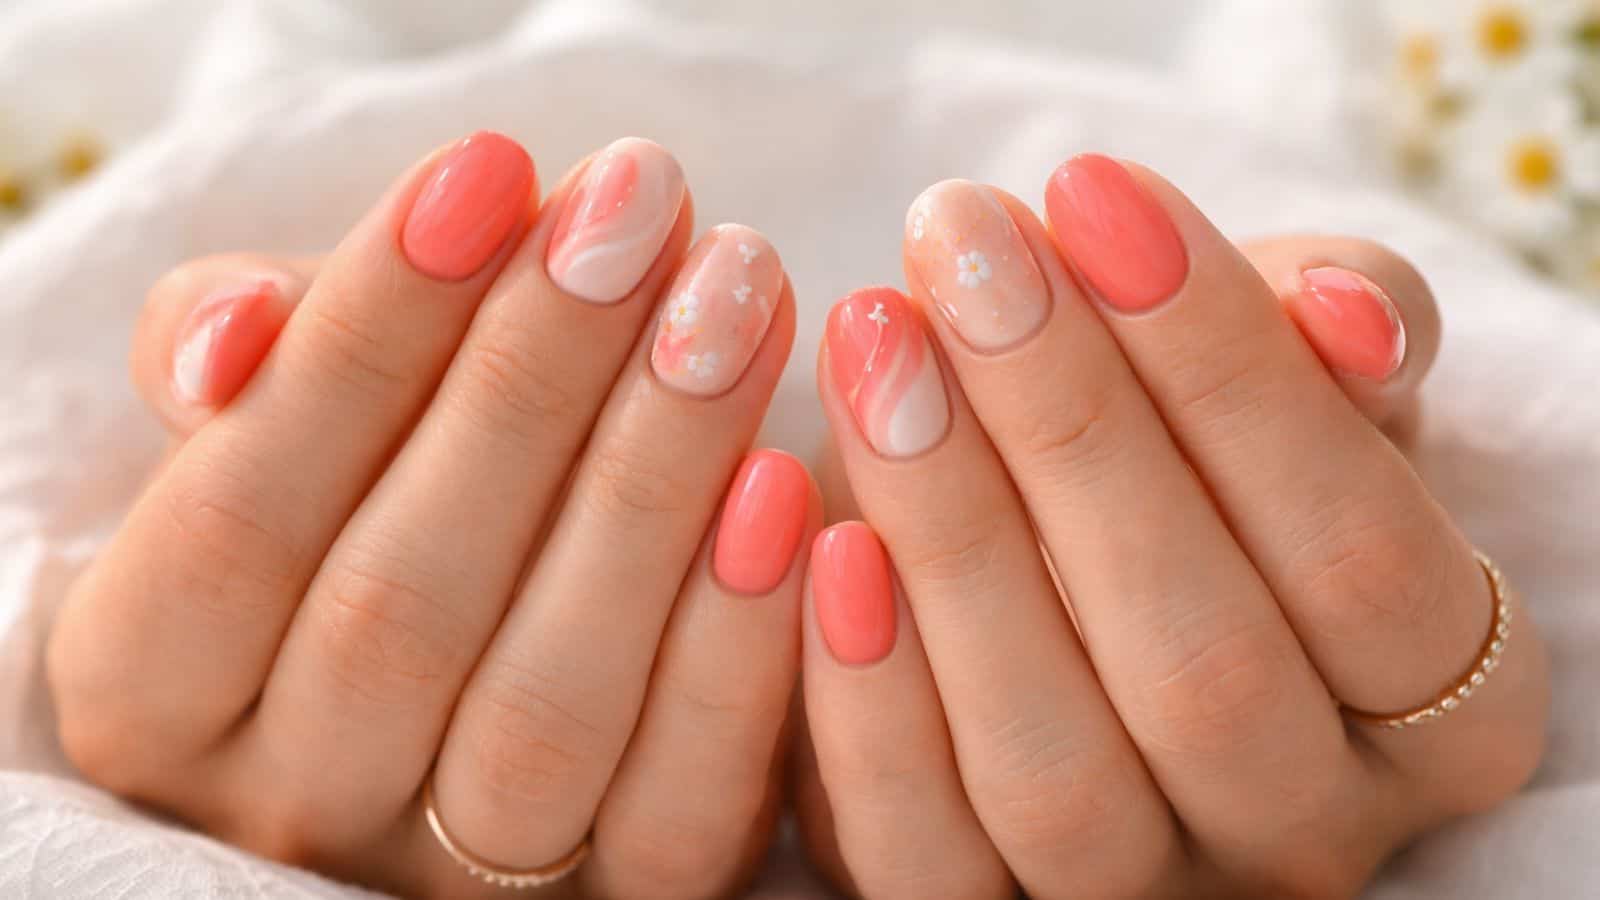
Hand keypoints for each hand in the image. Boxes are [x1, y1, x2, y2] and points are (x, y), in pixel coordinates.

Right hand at [49, 132, 816, 898]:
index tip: (497, 169)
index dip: (369, 333)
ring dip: (652, 485)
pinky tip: (791, 486)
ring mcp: (455, 876)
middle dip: (535, 381)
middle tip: (649, 210)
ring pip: (546, 706)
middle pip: (402, 603)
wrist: (467, 630)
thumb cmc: (358, 480)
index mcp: (156, 684)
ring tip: (737, 303)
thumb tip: (240, 332)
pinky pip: (678, 803)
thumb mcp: (270, 411)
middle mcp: (292, 798)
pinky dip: (736, 646)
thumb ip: (232, 357)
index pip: (242, 512)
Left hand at [795, 157, 1550, 898]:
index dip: (1229, 370)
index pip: (1364, 557)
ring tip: (876, 349)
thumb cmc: (1181, 445)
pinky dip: (868, 703)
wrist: (1042, 552)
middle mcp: (1302, 823)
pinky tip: (819, 538)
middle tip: (960, 247)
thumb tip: (1345, 312)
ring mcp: (1142, 892)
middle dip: (1072, 432)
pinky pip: (923, 857)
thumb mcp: (1278, 378)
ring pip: (1057, 772)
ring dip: (956, 541)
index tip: (1090, 193)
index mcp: (1435, 702)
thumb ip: (1335, 339)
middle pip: (1206, 666)